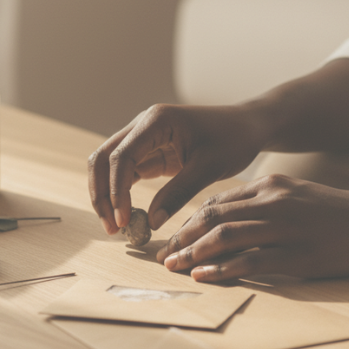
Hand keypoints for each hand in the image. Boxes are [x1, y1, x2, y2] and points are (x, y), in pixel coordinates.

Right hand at [88, 104, 264, 233]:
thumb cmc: (233, 140)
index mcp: (156, 121)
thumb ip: (178, 193)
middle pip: (103, 159)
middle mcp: (142, 125)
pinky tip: (125, 217)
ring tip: (114, 227)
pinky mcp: (147, 152)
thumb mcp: (208, 168)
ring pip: (107, 166)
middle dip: (101, 194)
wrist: (247, 127)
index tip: (123, 220)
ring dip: (106, 195)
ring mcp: (141, 138)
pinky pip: (124, 173)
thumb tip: (151, 223)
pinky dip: (119, 194)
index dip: (116, 190)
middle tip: (111, 228)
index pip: (121, 157)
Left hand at [158, 174, 348, 280]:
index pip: (216, 202)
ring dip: (193, 253)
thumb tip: (220, 220)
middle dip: (182, 237)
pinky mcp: (298, 255)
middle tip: (163, 255)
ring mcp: (285, 228)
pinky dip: (222, 269)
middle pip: (213, 217)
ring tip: (174, 266)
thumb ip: (259, 203)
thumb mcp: (294, 194)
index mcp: (269, 186)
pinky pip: (251, 261)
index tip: (171, 238)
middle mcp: (273, 202)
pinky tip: (203, 275)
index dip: (188, 221)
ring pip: (226, 237)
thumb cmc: (334, 212)